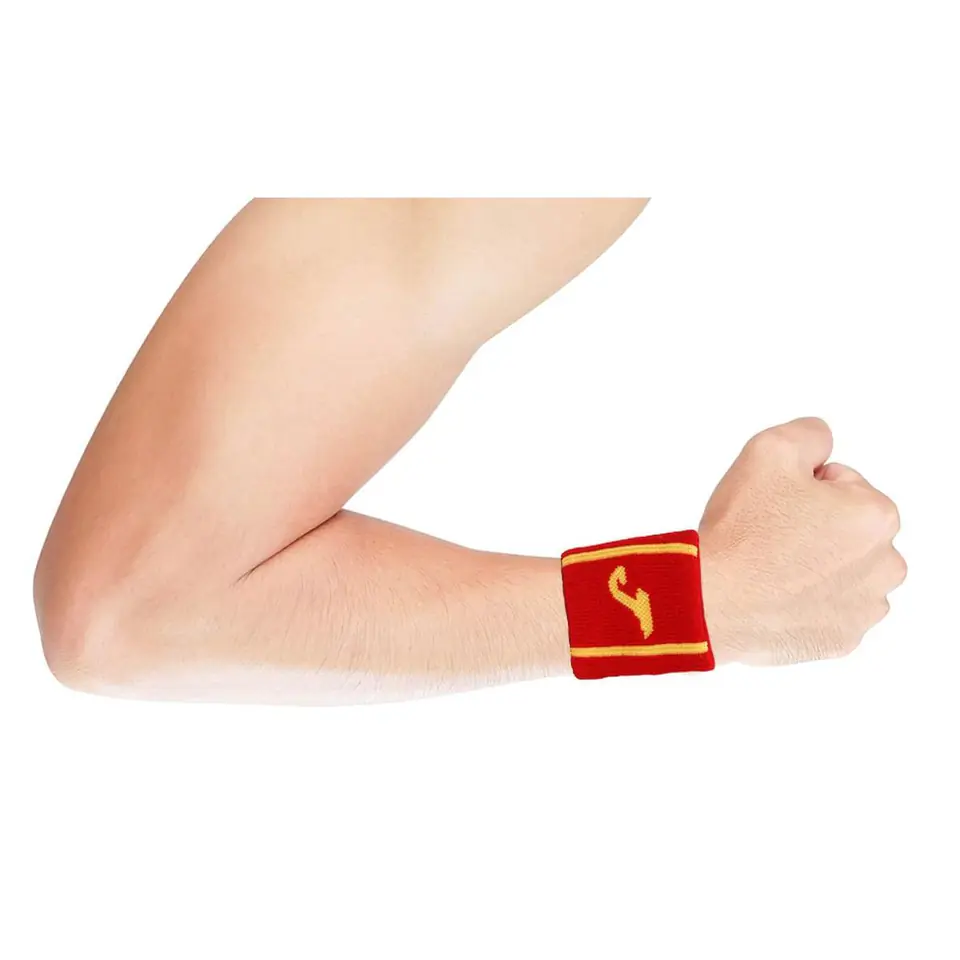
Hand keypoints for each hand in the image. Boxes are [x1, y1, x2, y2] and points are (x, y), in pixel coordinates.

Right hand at [698, 417, 905, 665]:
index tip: (772, 506)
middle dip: (813, 526)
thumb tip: (821, 444)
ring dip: (813, 564)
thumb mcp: (769, 450)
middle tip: (768, 535)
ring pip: (840, 571)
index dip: (799, 488)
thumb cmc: (742, 533)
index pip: (840, 483)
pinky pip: (827, 610)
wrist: (712, 602)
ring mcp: (864, 609)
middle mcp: (884, 566)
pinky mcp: (840, 640)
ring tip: (769, 567)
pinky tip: (773, 595)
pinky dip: (804, 601)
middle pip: (846, 529)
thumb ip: (809, 433)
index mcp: (876, 516)